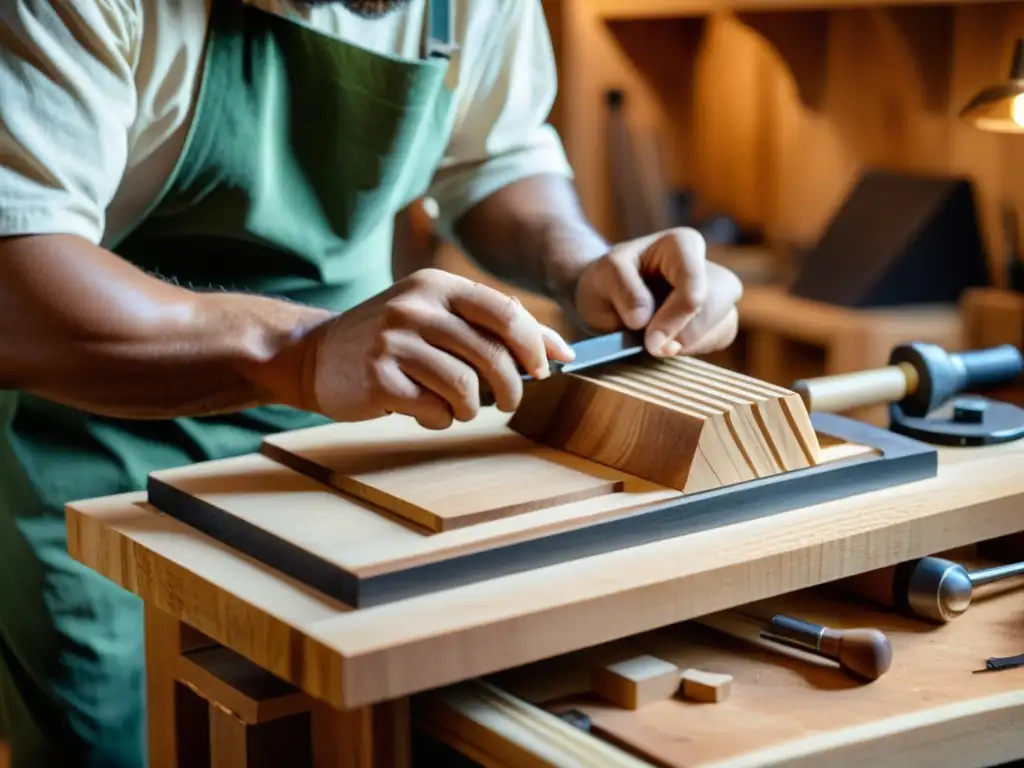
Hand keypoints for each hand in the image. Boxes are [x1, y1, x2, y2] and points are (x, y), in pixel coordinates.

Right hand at [296, 269, 574, 429]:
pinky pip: (433, 410)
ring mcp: (393, 342)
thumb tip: (563, 351)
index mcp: (437, 286)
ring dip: (471, 408)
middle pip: (491, 356)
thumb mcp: (439, 316)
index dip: (533, 345)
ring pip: (465, 388)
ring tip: (458, 406)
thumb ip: (496, 326)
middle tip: (508, 400)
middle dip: (511, 388)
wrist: (315, 354)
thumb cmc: (392, 338)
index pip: (504, 312)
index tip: (542, 370)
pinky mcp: (377, 378)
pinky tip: (425, 411)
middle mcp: (415, 308)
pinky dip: (439, 419)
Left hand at [573, 228, 742, 356]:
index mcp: (682, 244)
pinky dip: (695, 350)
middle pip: (715, 305)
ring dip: (688, 344)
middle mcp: (707, 264)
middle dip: (685, 335)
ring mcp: (719, 292)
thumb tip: (643, 318)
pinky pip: (721, 338)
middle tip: (652, 348)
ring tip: (655, 342)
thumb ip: (622, 290)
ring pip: (723, 324)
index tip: (651, 343)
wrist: (610, 298)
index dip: (674, 319)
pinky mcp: (721, 317)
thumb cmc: (607, 282)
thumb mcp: (602, 277)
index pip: (693, 284)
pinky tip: (669, 344)